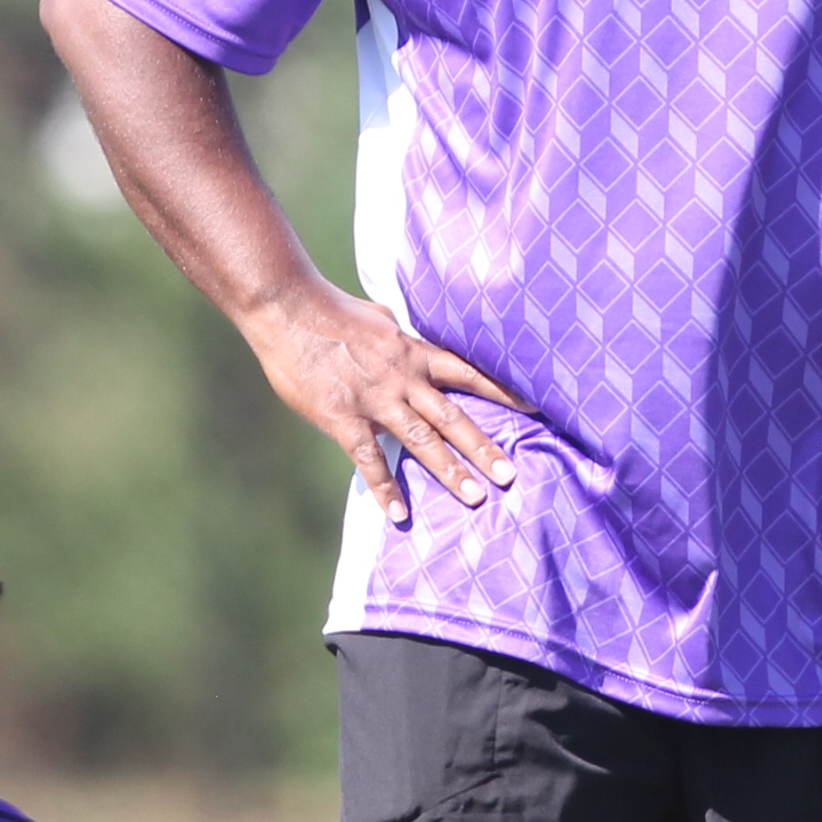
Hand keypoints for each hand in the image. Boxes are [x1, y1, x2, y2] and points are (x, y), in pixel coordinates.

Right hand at [243, 281, 529, 524]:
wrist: (287, 306)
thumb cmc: (329, 309)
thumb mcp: (380, 317)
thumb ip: (400, 336)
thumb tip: (411, 336)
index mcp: (413, 352)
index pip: (468, 372)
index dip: (502, 392)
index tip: (533, 409)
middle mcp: (403, 378)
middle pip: (452, 417)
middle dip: (484, 447)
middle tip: (510, 475)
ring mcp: (374, 399)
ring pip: (421, 441)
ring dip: (449, 471)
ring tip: (475, 498)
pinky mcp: (343, 418)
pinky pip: (369, 459)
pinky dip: (384, 489)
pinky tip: (398, 514)